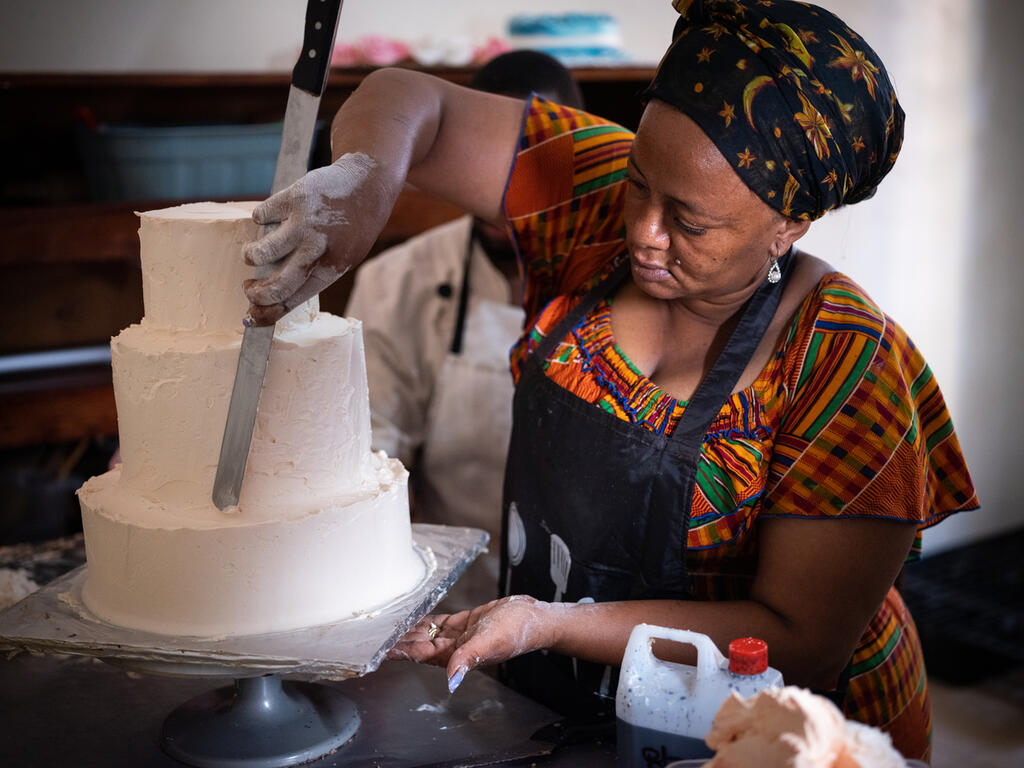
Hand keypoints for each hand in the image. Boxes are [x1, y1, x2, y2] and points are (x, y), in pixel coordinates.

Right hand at [242, 152, 392, 324]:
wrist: (368, 185)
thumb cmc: (354, 227)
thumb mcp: (344, 257)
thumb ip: (314, 272)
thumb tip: (275, 293)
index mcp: (331, 269)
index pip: (293, 300)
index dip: (268, 313)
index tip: (253, 316)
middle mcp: (317, 249)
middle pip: (276, 285)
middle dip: (255, 293)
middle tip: (248, 288)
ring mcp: (304, 224)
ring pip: (261, 253)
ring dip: (251, 256)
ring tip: (254, 254)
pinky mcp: (292, 199)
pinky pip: (261, 216)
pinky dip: (261, 218)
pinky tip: (272, 217)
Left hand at [387, 596, 554, 691]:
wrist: (535, 617)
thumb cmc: (518, 630)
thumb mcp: (490, 641)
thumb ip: (468, 657)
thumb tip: (451, 677)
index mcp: (458, 656)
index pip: (421, 654)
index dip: (401, 651)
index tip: (381, 648)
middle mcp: (456, 649)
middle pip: (420, 645)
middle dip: (400, 641)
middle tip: (376, 633)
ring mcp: (460, 636)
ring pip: (428, 633)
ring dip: (410, 630)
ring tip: (390, 624)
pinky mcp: (466, 623)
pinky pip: (441, 623)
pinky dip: (427, 619)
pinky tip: (415, 616)